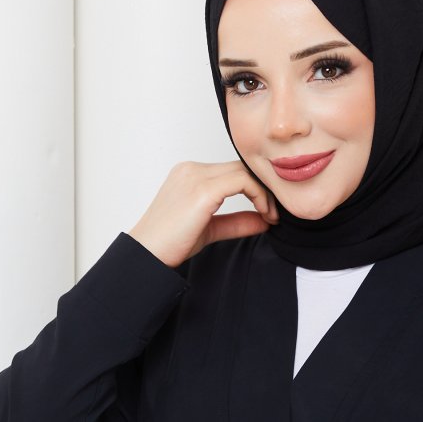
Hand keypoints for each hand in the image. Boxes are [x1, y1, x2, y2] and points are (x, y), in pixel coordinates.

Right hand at [127, 159, 278, 267]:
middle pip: (240, 166)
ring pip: (244, 171)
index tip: (268, 211)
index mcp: (189, 174)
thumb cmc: (170, 244)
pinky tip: (264, 215)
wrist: (147, 254)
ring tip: (270, 216)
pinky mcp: (202, 190)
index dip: (255, 187)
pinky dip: (259, 196)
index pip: (232, 170)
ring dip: (264, 192)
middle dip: (263, 187)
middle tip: (274, 212)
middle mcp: (192, 169)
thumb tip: (263, 221)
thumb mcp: (210, 229)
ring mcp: (196, 176)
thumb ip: (236, 221)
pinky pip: (242, 182)